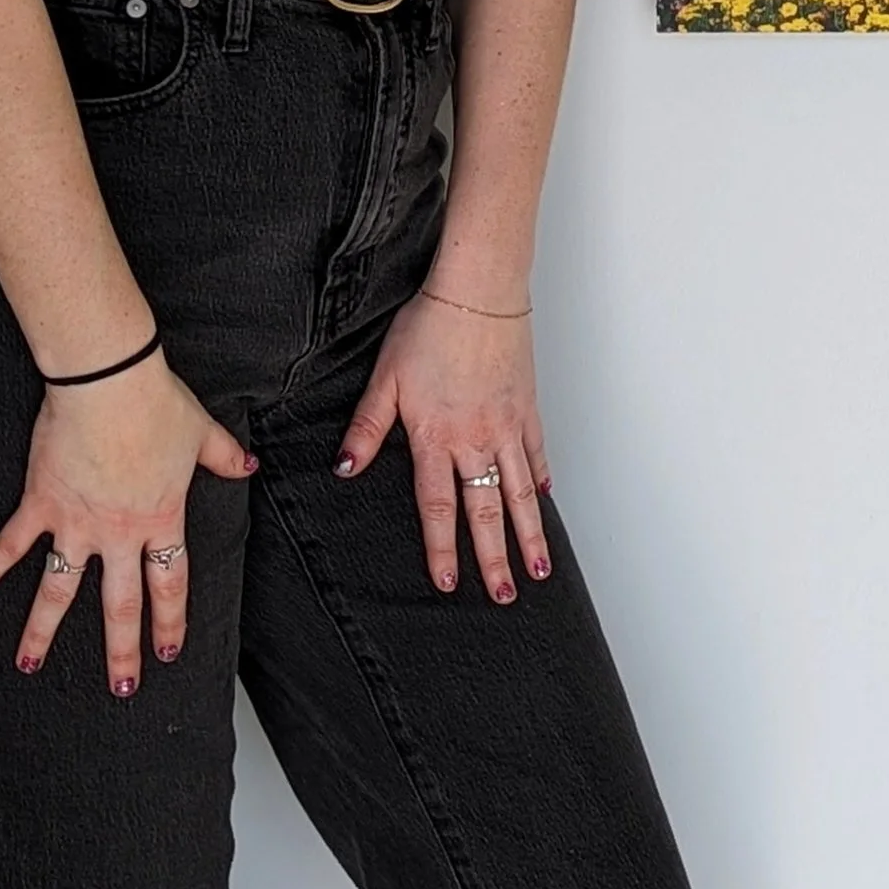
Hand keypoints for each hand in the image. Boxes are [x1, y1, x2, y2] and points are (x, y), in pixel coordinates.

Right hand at [0, 359, 255, 693]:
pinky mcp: (41, 504)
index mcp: (160, 518)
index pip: (168, 582)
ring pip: (59, 589)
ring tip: (30, 665)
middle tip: (121, 688)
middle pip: (120, 604)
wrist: (109, 383)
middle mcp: (117, 532)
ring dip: (42, 630)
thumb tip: (248, 464)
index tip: (167, 653)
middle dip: (121, 650)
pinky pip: (12, 543)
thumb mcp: (202, 432)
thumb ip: (224, 456)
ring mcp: (76, 523)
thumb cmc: (157, 403)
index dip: (169, 620)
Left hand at [334, 291, 552, 601]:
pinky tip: (545, 499)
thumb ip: (366, 428)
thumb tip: (343, 469)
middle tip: (504, 596)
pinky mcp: (527, 407)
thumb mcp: (385, 378)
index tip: (449, 582)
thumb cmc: (429, 327)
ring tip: (540, 568)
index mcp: (436, 437)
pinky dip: (542, 480)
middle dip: (495, 559)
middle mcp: (476, 440)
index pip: (438, 507)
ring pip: (520, 492)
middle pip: (487, 512)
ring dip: (530, 534)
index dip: (442, 549)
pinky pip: (537, 453)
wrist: (478, 292)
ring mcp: (508, 425)